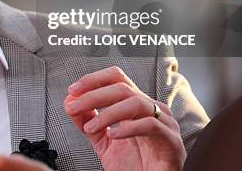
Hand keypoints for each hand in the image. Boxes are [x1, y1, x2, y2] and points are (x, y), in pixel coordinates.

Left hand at [64, 66, 184, 170]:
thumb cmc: (133, 165)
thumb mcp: (103, 141)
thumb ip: (87, 120)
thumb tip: (69, 101)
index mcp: (136, 105)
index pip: (116, 79)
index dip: (94, 80)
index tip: (73, 90)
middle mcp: (151, 109)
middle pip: (122, 88)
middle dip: (93, 95)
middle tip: (74, 106)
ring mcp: (165, 123)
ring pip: (136, 102)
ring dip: (108, 113)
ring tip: (91, 127)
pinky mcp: (172, 141)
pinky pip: (151, 125)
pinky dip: (129, 128)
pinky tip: (112, 135)